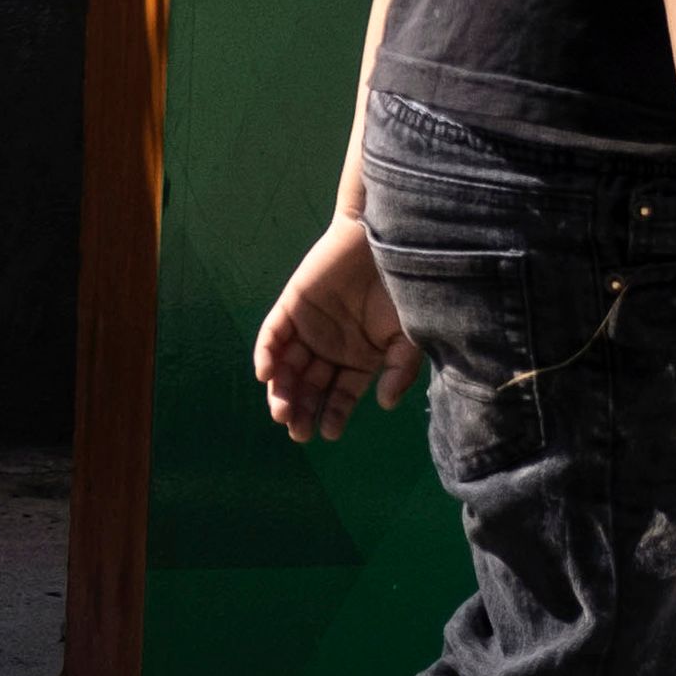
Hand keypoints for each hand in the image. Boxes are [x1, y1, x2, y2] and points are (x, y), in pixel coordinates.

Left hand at [255, 214, 414, 438]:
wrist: (387, 242)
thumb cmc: (403, 289)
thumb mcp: (409, 336)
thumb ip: (399, 370)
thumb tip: (386, 404)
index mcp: (358, 359)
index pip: (340, 395)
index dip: (333, 414)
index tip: (327, 433)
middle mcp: (330, 348)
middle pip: (310, 386)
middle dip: (302, 409)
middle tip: (296, 431)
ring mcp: (309, 327)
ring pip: (288, 366)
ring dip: (282, 390)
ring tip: (281, 411)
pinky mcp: (292, 305)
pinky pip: (274, 334)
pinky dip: (267, 354)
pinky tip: (266, 375)